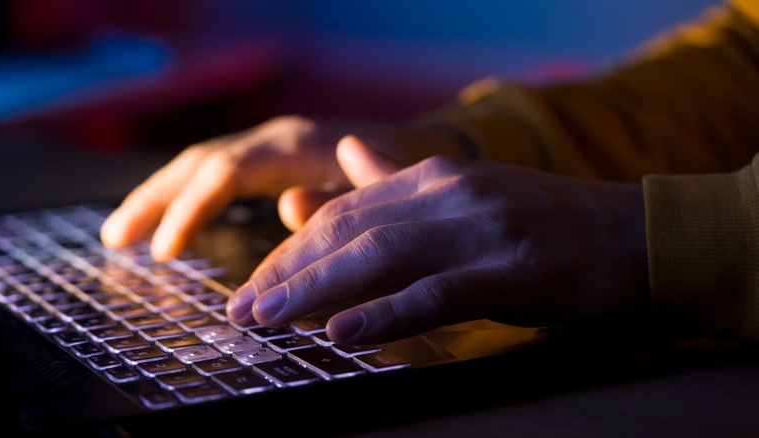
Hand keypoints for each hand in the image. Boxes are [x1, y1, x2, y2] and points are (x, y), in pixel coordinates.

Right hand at [100, 115, 470, 260]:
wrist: (423, 146)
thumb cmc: (403, 174)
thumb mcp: (378, 192)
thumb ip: (338, 200)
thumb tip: (287, 208)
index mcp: (296, 146)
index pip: (226, 172)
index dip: (191, 209)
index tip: (165, 250)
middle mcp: (274, 139)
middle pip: (199, 162)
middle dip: (155, 199)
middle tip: (116, 239)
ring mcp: (268, 145)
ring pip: (199, 163)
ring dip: (158, 196)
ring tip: (119, 233)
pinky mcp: (268, 158)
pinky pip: (215, 171)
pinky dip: (184, 195)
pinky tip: (164, 221)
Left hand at [227, 136, 649, 344]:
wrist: (635, 235)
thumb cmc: (545, 222)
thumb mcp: (467, 191)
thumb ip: (399, 178)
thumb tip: (343, 157)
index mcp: (435, 174)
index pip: (343, 209)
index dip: (292, 247)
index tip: (257, 281)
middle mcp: (449, 191)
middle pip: (348, 230)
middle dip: (288, 270)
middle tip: (243, 307)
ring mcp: (479, 228)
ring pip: (378, 258)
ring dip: (314, 290)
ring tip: (268, 319)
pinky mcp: (510, 269)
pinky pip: (434, 293)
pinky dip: (384, 314)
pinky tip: (342, 333)